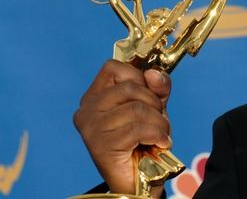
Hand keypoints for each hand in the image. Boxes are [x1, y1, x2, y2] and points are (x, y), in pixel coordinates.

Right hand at [73, 60, 171, 196]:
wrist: (139, 180)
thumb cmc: (144, 141)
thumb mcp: (154, 107)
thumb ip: (157, 88)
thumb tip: (154, 73)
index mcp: (94, 96)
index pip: (113, 67)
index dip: (138, 77)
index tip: (150, 95)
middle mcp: (86, 110)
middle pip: (128, 87)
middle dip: (154, 103)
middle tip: (159, 120)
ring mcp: (90, 128)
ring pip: (136, 108)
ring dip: (159, 122)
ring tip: (160, 134)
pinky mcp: (100, 145)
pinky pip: (138, 129)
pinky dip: (157, 134)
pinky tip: (160, 143)